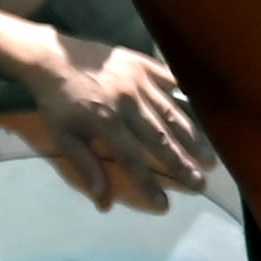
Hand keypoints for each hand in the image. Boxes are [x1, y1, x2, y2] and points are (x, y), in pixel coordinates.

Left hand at [4, 34, 208, 212]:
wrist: (52, 55)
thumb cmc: (56, 101)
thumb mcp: (63, 136)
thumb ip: (86, 166)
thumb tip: (104, 202)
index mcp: (105, 122)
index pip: (132, 160)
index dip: (148, 184)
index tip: (164, 205)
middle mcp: (127, 102)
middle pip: (160, 138)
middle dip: (181, 163)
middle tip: (200, 183)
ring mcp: (138, 80)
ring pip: (171, 112)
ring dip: (191, 136)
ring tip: (208, 156)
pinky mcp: (142, 63)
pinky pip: (169, 80)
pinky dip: (185, 95)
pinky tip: (203, 110)